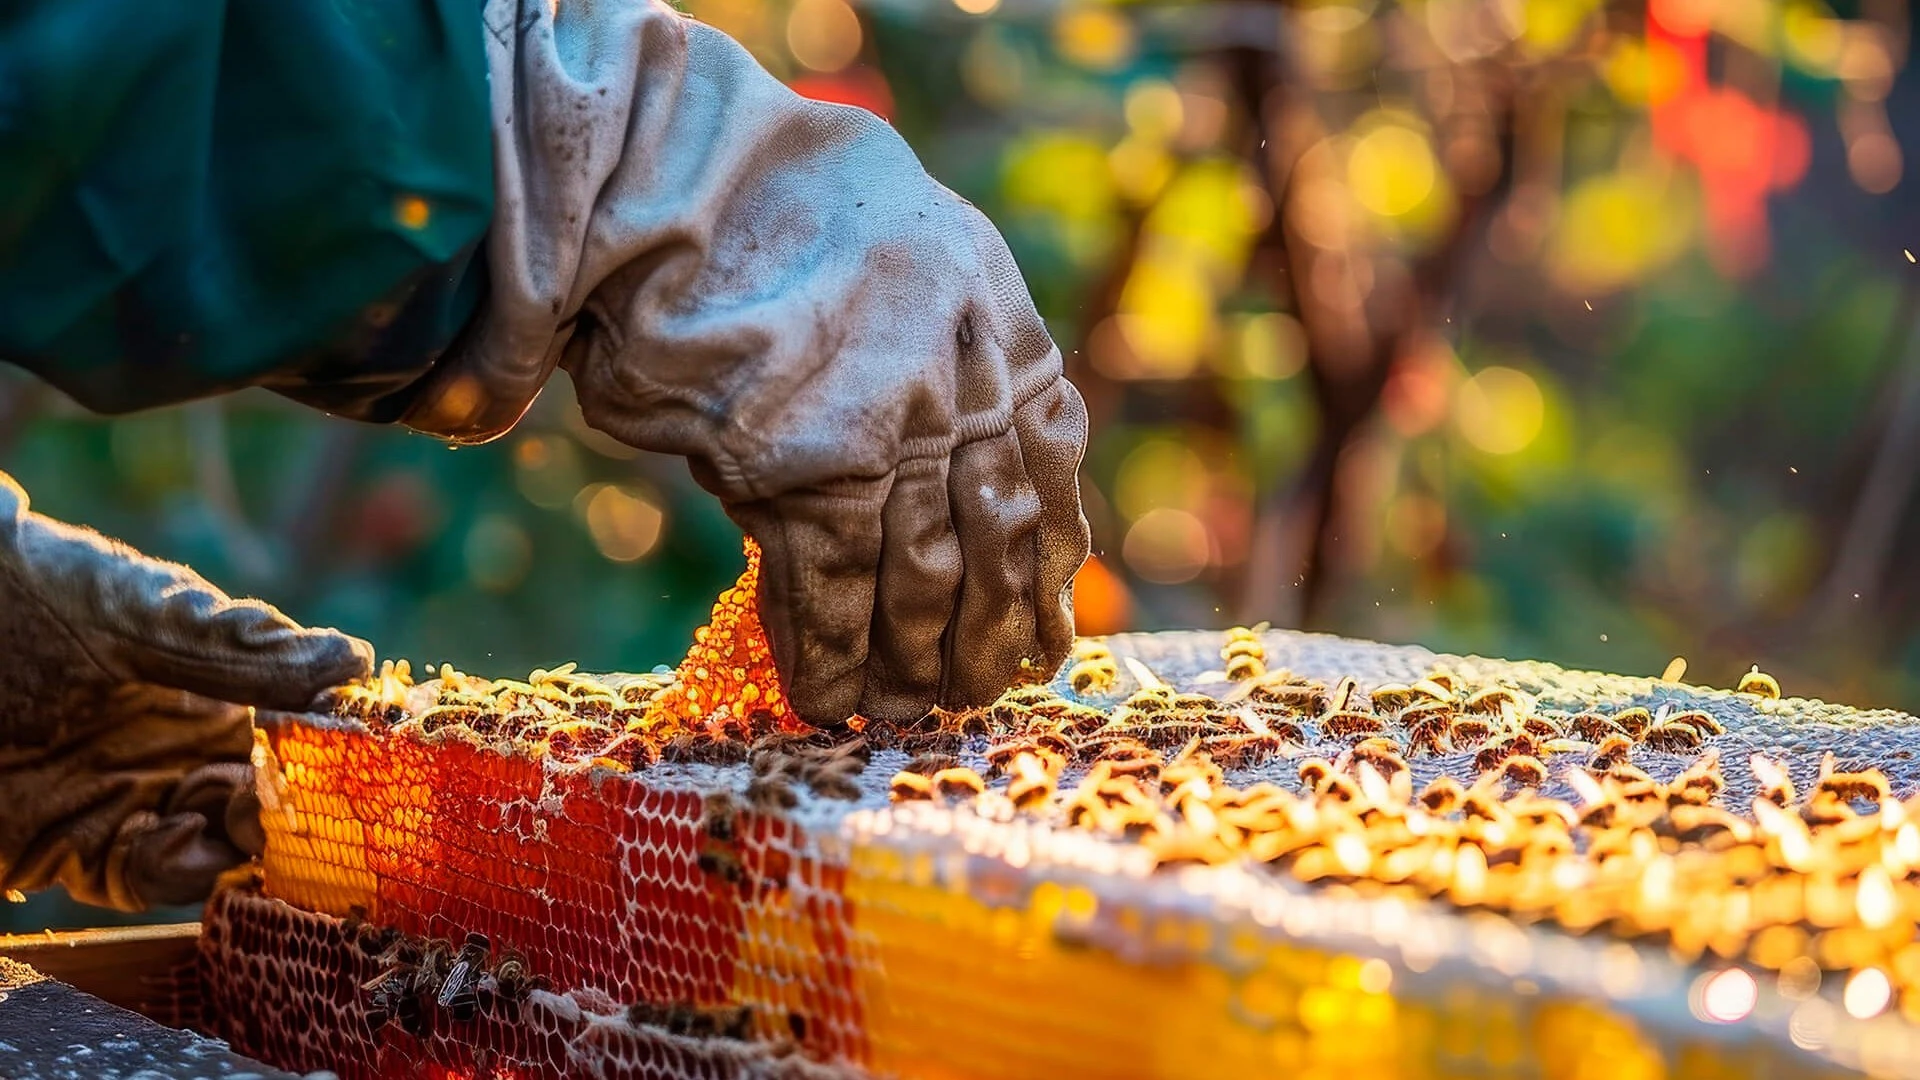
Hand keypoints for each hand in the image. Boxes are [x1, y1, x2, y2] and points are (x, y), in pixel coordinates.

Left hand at [0, 473, 370, 909]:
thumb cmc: (34, 592)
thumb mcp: (141, 610)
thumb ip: (238, 645)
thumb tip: (353, 660)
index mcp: (214, 688)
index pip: (297, 731)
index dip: (332, 745)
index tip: (364, 750)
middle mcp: (180, 750)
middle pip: (267, 799)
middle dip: (296, 807)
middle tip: (307, 799)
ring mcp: (129, 800)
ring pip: (216, 847)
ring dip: (240, 842)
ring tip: (244, 814)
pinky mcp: (70, 847)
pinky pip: (142, 877)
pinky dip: (173, 867)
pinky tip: (179, 834)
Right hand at [403, 0, 1090, 725]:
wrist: (671, 183)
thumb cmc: (782, 228)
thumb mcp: (914, 265)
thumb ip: (957, 362)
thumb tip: (978, 485)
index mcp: (1003, 330)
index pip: (1047, 479)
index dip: (1048, 574)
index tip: (1048, 640)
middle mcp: (966, 383)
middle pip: (993, 545)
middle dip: (985, 637)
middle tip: (971, 699)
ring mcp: (890, 430)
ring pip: (920, 582)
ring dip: (912, 663)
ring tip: (902, 715)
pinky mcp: (805, 469)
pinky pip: (830, 592)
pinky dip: (828, 658)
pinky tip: (825, 701)